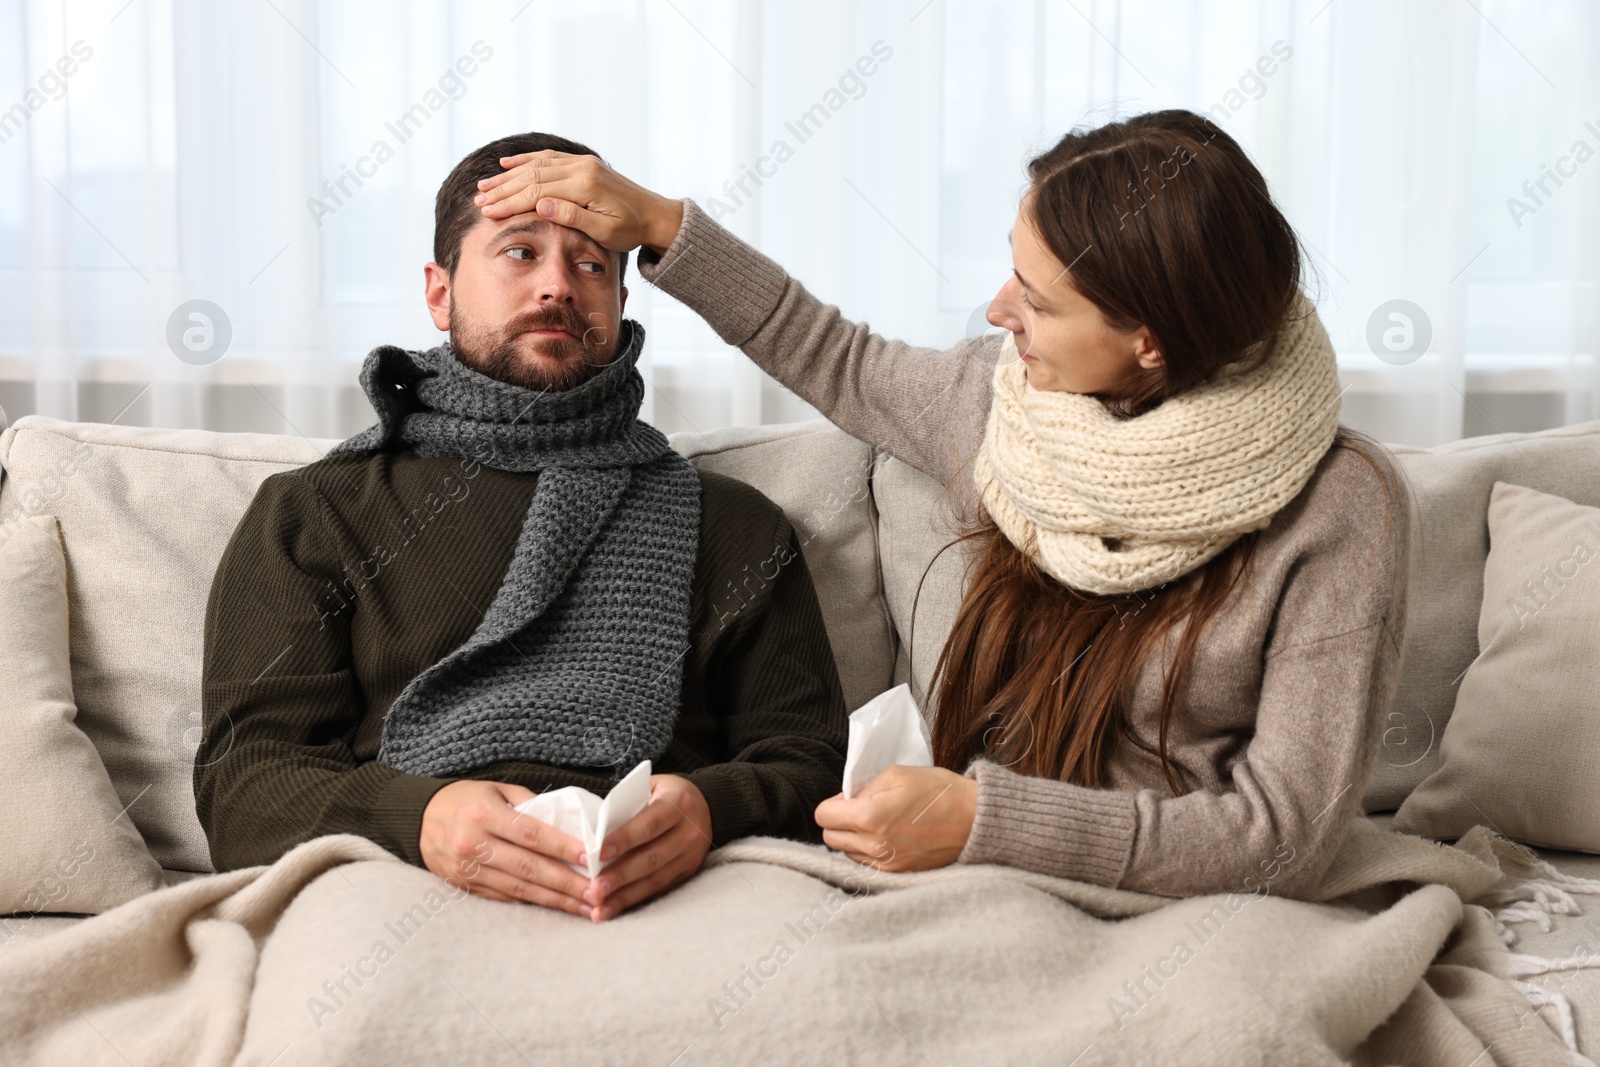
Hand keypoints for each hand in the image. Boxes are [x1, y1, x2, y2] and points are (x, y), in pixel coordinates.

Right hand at [419, 779, 592, 917]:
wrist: (420, 819)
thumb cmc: (467, 800)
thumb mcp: (498, 789)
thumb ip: (531, 805)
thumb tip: (570, 826)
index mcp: (484, 814)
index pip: (532, 834)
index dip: (564, 848)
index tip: (593, 858)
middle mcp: (473, 844)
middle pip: (529, 868)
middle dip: (567, 883)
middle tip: (598, 893)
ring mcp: (467, 870)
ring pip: (519, 890)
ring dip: (556, 900)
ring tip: (585, 907)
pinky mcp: (465, 888)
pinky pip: (506, 898)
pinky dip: (534, 903)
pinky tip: (557, 906)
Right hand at [473, 150, 684, 254]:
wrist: (655, 215)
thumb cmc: (631, 230)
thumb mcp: (606, 232)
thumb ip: (574, 217)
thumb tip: (541, 205)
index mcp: (585, 186)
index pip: (537, 192)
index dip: (510, 201)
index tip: (487, 210)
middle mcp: (581, 169)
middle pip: (532, 176)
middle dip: (502, 189)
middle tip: (478, 200)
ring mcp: (582, 163)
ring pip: (537, 165)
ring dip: (508, 175)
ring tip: (484, 185)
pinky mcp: (583, 164)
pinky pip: (549, 158)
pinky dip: (526, 161)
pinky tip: (508, 164)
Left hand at [582, 774, 712, 921]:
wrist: (706, 806)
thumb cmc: (665, 795)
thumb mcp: (650, 788)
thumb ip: (627, 805)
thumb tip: (594, 833)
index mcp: (678, 803)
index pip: (649, 824)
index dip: (625, 839)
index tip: (599, 853)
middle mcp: (689, 832)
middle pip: (651, 857)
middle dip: (620, 876)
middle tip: (595, 889)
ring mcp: (690, 855)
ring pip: (655, 879)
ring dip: (624, 896)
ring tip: (600, 909)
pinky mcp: (687, 873)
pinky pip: (658, 889)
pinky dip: (634, 900)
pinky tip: (614, 909)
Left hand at [814, 765, 976, 871]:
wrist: (974, 819)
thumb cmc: (939, 792)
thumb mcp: (896, 774)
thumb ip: (862, 788)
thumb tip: (845, 801)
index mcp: (870, 817)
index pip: (823, 816)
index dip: (832, 804)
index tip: (847, 799)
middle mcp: (874, 846)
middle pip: (830, 838)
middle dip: (839, 822)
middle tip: (860, 809)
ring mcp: (886, 864)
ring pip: (847, 853)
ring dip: (853, 838)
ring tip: (878, 823)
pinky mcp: (897, 874)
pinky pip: (867, 865)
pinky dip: (869, 852)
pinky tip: (887, 837)